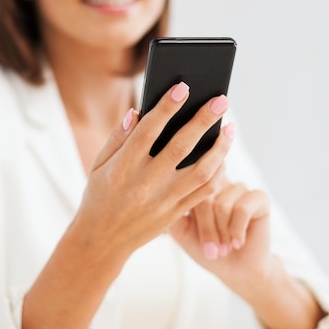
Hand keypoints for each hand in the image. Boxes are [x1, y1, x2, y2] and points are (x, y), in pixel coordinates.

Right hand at [70, 84, 234, 269]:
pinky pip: (204, 192)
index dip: (166, 107)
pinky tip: (223, 157)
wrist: (102, 241)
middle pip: (181, 147)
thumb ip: (118, 137)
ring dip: (220, 147)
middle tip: (220, 100)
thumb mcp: (99, 164)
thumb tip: (138, 111)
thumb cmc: (98, 196)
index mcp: (123, 168)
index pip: (148, 131)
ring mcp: (163, 201)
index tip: (183, 87)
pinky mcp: (175, 214)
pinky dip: (218, 172)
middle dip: (203, 121)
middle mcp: (145, 184)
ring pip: (201, 171)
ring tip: (230, 128)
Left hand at [169, 179, 270, 292]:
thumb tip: (157, 195)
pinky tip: (238, 242)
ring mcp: (238, 188)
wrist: (236, 270)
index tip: (193, 237)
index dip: (189, 214)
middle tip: (211, 250)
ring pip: (222, 204)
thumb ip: (169, 210)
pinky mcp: (259, 198)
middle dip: (206, 229)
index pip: (186, 186)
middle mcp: (217, 181)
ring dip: (222, 233)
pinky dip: (237, 230)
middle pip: (203, 195)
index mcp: (197, 185)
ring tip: (225, 247)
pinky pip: (242, 208)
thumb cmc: (207, 249)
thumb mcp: (180, 230)